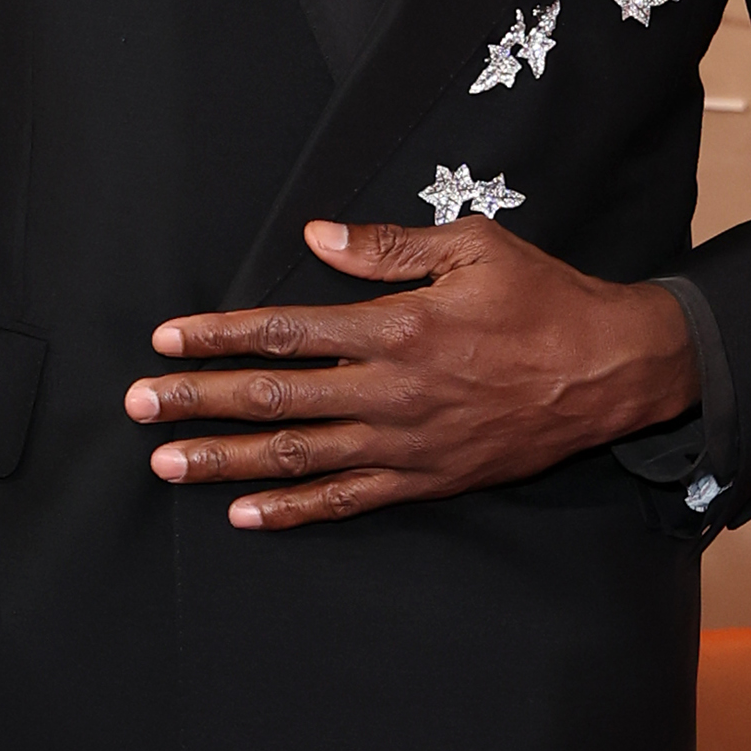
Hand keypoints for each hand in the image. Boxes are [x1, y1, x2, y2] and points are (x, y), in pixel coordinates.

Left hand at [125, 214, 697, 530]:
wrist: (612, 372)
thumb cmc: (545, 299)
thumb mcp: (474, 246)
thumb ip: (389, 245)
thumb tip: (319, 234)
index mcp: (396, 326)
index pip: (286, 332)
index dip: (220, 337)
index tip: (168, 339)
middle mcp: (390, 391)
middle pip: (273, 399)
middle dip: (197, 401)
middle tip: (137, 405)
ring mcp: (405, 443)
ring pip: (297, 456)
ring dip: (225, 460)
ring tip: (165, 463)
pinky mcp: (426, 479)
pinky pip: (347, 500)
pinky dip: (293, 510)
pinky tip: (244, 515)